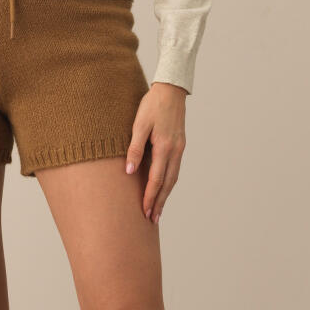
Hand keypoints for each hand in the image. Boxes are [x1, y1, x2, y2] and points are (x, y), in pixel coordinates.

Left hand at [124, 81, 186, 222]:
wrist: (171, 90)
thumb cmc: (152, 105)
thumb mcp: (139, 124)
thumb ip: (134, 148)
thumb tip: (129, 171)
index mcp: (164, 147)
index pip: (156, 179)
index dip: (149, 197)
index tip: (144, 212)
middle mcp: (175, 151)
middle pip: (167, 184)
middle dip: (159, 203)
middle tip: (152, 220)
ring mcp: (180, 149)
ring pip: (173, 178)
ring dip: (165, 196)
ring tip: (158, 210)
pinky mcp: (180, 145)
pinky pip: (175, 170)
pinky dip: (170, 183)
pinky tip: (164, 188)